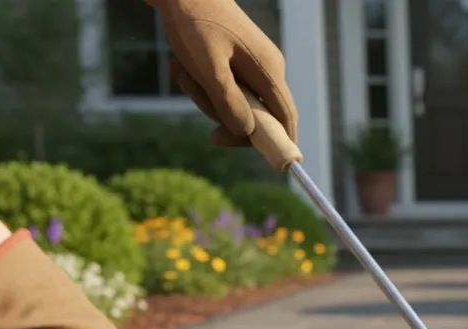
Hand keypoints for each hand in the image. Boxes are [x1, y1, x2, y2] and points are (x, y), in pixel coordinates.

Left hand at [148, 0, 298, 146]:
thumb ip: (228, 103)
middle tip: (192, 93)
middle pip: (256, 115)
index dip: (281, 143)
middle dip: (221, 113)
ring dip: (203, 96)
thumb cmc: (195, 24)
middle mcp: (268, 70)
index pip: (286, 118)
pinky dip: (201, 83)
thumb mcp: (208, 68)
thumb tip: (246, 133)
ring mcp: (253, 65)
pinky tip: (182, 65)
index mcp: (269, 71)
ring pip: (235, 102)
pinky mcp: (237, 61)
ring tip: (181, 71)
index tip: (273, 165)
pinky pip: (225, 87)